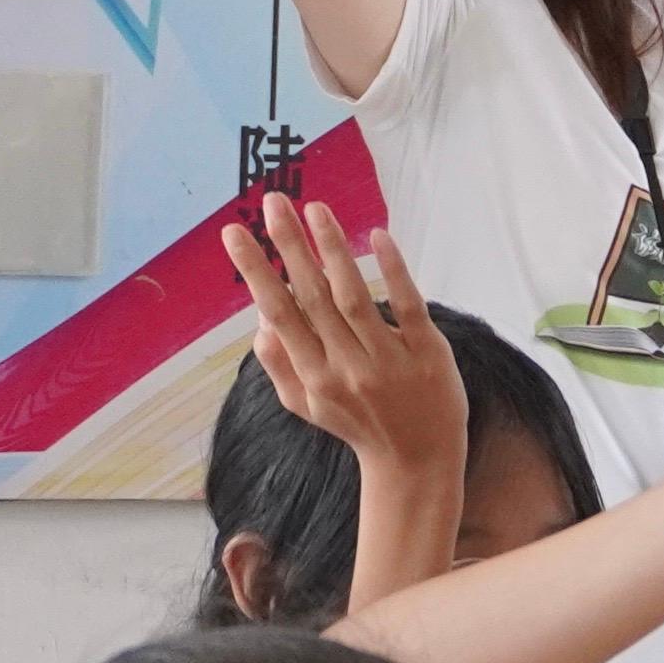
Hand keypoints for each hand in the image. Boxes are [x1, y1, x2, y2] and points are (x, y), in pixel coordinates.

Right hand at [223, 194, 466, 480]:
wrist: (418, 461)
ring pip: (354, 296)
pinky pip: (408, 306)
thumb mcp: (305, 404)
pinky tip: (378, 236)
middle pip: (312, 296)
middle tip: (273, 201)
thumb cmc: (357, 424)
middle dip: (289, 246)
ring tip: (315, 209)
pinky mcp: (428, 353)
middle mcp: (346, 367)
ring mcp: (388, 359)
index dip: (256, 271)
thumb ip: (278, 362)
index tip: (235, 232)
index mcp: (311, 377)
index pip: (278, 313)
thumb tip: (258, 315)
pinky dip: (392, 271)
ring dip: (333, 249)